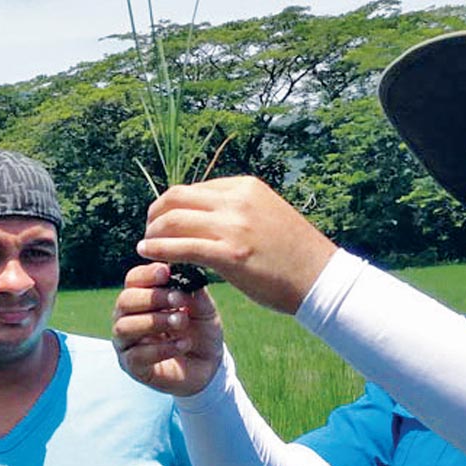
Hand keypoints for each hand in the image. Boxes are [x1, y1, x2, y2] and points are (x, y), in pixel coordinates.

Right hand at [112, 262, 223, 396]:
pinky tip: (183, 344)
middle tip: (176, 300)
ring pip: (125, 327)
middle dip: (151, 298)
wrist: (209, 367)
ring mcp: (126, 343)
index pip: (133, 280)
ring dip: (155, 322)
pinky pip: (137, 355)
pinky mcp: (133, 367)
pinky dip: (162, 348)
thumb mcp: (203, 309)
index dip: (147, 275)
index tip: (166, 272)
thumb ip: (192, 292)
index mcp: (142, 298)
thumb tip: (181, 275)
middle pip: (124, 301)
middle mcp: (127, 318)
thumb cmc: (201, 332)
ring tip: (182, 323)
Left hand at [137, 177, 337, 314]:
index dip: (169, 206)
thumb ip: (235, 211)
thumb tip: (203, 216)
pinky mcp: (231, 254)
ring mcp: (234, 226)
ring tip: (146, 247)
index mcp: (245, 187)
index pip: (192, 189)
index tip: (160, 223)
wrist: (319, 279)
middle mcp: (237, 200)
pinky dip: (158, 249)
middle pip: (175, 198)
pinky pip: (182, 247)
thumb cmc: (291, 254)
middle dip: (154, 216)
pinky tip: (148, 255)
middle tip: (148, 234)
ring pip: (173, 221)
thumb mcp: (264, 215)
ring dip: (152, 234)